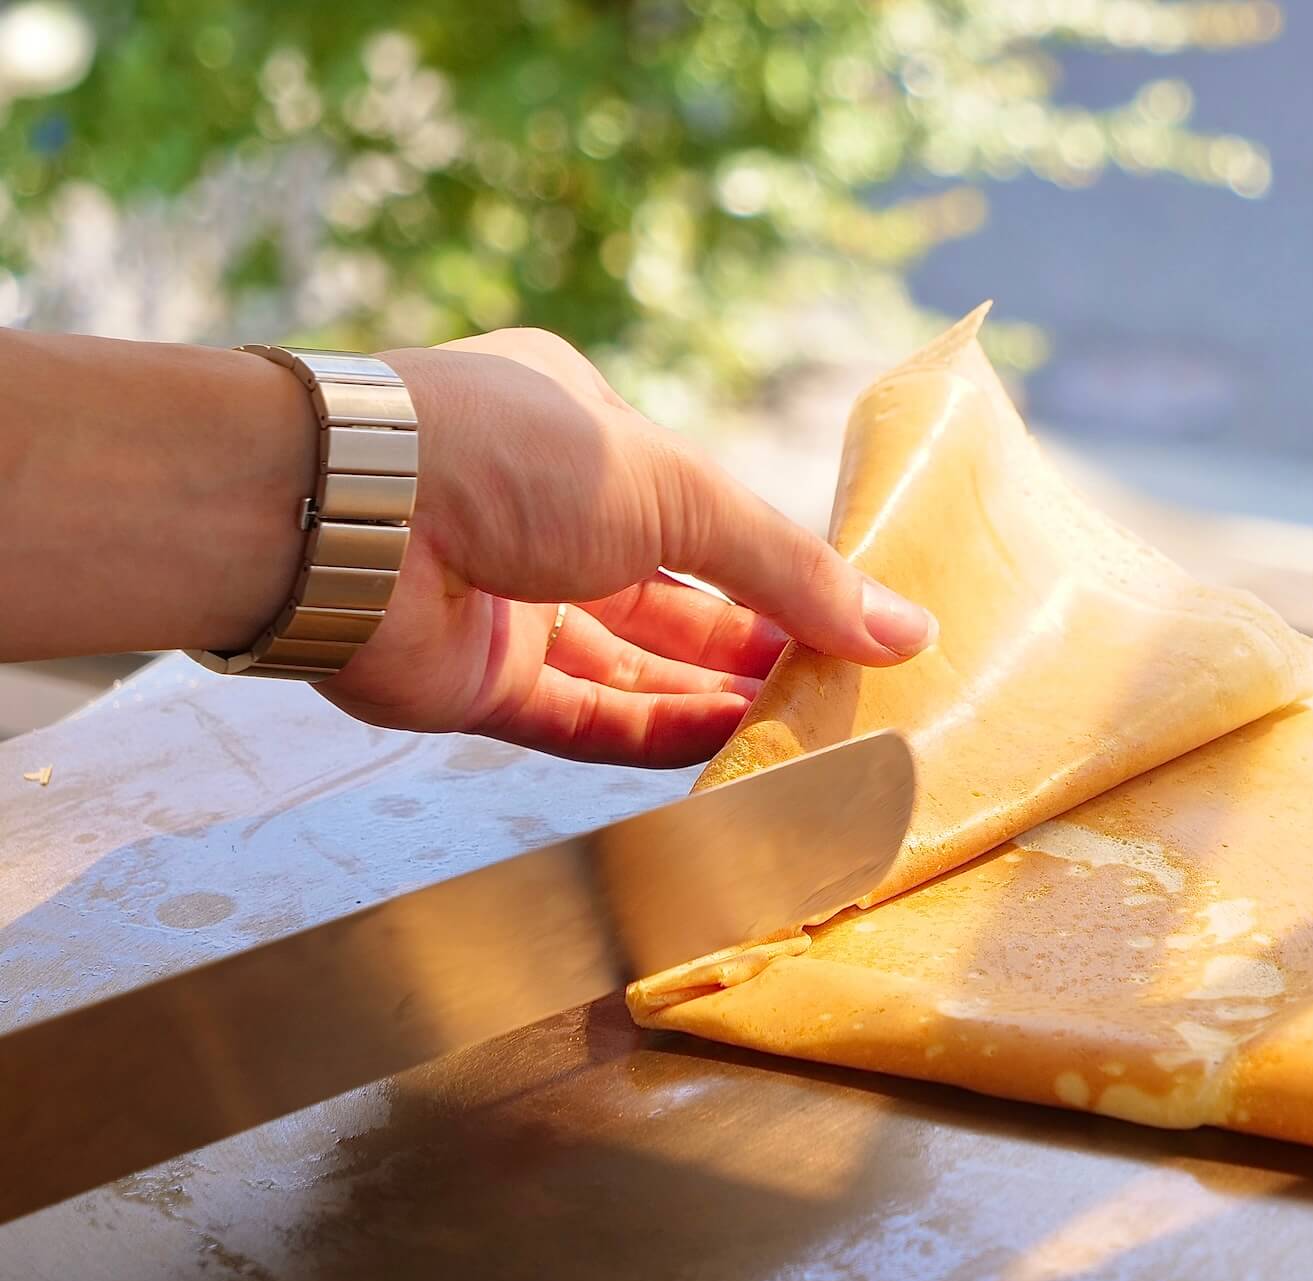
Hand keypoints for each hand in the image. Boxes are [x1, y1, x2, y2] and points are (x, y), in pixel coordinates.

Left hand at [320, 329, 935, 766]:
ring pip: (635, 665)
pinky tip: (732, 754)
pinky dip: (656, 738)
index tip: (855, 618)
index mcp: (583, 433)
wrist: (341, 516)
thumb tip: (909, 626)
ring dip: (718, 697)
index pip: (701, 510)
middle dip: (758, 643)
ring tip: (810, 731)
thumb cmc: (510, 457)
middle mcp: (544, 515)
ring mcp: (508, 601)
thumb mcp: (678, 490)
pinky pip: (584, 719)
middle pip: (674, 597)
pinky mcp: (477, 681)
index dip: (777, 566)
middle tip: (845, 688)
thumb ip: (790, 568)